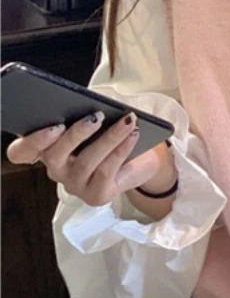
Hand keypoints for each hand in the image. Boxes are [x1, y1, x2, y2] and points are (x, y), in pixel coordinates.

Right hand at [6, 113, 173, 206]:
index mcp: (48, 147)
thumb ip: (90, 110)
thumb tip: (97, 102)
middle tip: (96, 117)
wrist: (140, 159)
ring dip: (109, 138)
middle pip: (54, 155)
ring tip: (127, 120)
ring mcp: (74, 185)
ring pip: (86, 161)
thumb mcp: (100, 118)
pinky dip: (121, 149)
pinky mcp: (95, 196)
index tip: (53, 126)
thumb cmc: (112, 133)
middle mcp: (56, 169)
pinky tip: (133, 135)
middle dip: (76, 134)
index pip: (22, 152)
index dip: (31, 141)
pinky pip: (106, 171)